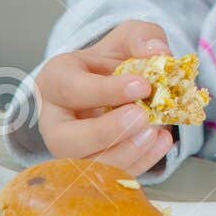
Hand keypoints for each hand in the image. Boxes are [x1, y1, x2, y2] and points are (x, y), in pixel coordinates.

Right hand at [33, 19, 177, 174]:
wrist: (118, 85)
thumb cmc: (115, 61)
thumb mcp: (128, 37)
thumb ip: (142, 37)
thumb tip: (158, 52)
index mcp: (56, 80)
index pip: (71, 89)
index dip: (106, 91)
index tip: (143, 85)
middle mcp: (55, 121)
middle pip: (65, 140)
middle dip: (106, 133)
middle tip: (143, 116)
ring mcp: (70, 151)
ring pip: (85, 167)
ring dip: (124, 154)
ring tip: (156, 132)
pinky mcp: (90, 169)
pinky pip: (108, 178)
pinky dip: (138, 164)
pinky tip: (161, 142)